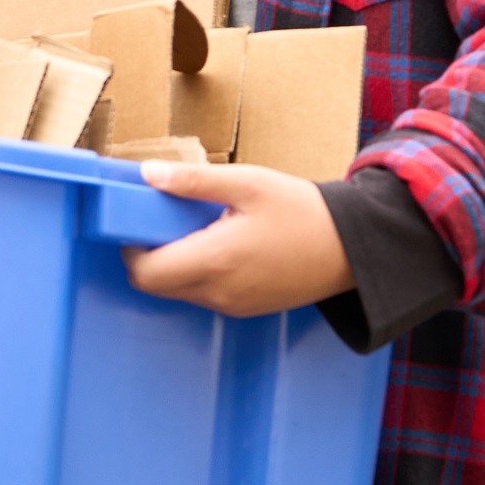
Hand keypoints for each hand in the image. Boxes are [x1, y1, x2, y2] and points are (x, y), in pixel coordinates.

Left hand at [122, 161, 354, 317]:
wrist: (353, 249)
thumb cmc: (303, 212)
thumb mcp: (248, 183)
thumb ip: (193, 181)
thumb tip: (147, 174)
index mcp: (216, 261)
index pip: (146, 273)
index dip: (131, 248)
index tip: (140, 221)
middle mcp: (219, 293)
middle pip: (156, 285)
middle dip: (150, 254)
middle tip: (167, 219)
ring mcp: (232, 306)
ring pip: (179, 291)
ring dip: (175, 263)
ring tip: (201, 226)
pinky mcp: (245, 309)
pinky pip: (204, 295)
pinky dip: (198, 273)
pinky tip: (221, 244)